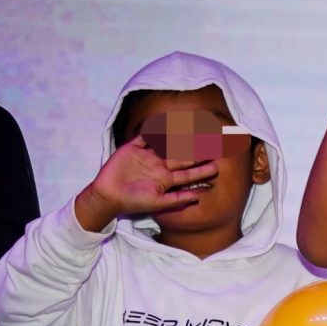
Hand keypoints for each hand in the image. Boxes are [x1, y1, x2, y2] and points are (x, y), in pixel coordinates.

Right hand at [76, 137, 216, 229]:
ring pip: (166, 144)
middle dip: (197, 150)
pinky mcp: (133, 148)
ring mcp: (147, 156)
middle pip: (182, 156)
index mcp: (167, 179)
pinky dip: (153, 129)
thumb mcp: (158, 203)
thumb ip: (177, 199)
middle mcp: (160, 166)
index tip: (218, 166)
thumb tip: (199, 198)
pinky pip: (144, 137)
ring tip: (195, 128)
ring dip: (180, 137)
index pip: (189, 173)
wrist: (108, 196)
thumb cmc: (134, 202)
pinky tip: (164, 122)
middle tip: (214, 142)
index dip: (202, 169)